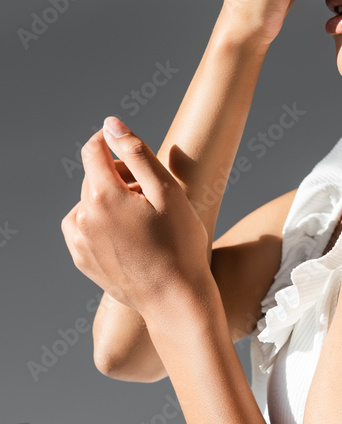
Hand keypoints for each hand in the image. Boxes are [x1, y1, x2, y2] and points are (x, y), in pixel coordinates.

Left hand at [60, 116, 212, 320]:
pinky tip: (126, 234)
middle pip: (93, 178)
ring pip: (87, 204)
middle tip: (150, 191)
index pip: (94, 150)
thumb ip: (137, 153)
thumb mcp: (167, 191)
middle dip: (117, 175)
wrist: (175, 299)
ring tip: (141, 217)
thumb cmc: (179, 244)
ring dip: (108, 200)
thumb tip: (111, 125)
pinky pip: (83, 229)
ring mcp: (80, 242)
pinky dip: (99, 223)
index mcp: (104, 196)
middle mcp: (84, 217)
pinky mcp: (82, 260)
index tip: (123, 142)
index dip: (108, 139)